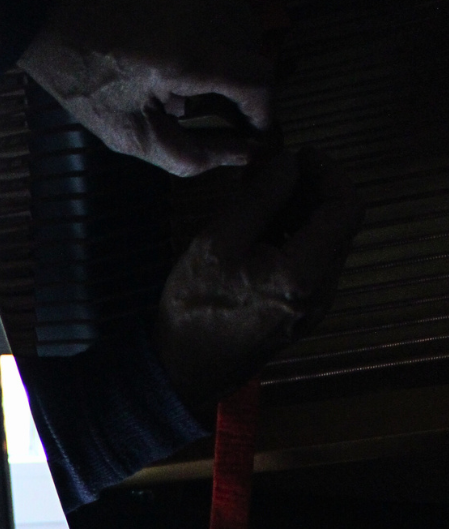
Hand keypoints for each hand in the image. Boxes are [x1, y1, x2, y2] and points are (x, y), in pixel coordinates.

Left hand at [20, 0, 271, 175]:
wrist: (45, 5)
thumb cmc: (79, 72)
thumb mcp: (126, 131)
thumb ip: (186, 153)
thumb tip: (238, 158)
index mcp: (189, 56)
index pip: (260, 82)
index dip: (264, 112)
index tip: (255, 131)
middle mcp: (204, 7)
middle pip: (258, 52)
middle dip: (247, 87)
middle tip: (224, 113)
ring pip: (245, 23)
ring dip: (233, 56)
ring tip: (195, 78)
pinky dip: (218, 25)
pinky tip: (184, 43)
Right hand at [154, 148, 364, 417]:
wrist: (182, 373)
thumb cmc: (194, 308)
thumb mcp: (218, 241)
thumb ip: (260, 197)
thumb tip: (288, 163)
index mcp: (304, 274)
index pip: (346, 207)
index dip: (329, 172)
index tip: (299, 156)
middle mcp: (320, 293)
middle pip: (339, 225)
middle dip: (313, 192)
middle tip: (275, 175)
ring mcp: (314, 309)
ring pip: (326, 245)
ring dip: (304, 215)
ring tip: (263, 204)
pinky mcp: (301, 318)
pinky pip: (312, 267)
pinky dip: (296, 240)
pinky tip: (263, 236)